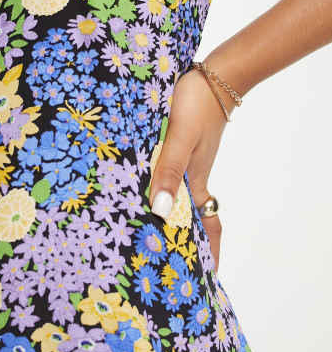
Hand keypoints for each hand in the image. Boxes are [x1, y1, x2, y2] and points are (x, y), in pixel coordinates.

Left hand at [148, 66, 234, 271]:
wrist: (210, 76)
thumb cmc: (195, 107)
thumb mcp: (179, 139)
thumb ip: (169, 171)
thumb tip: (159, 210)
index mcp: (195, 181)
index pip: (207, 224)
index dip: (210, 250)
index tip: (208, 276)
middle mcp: (191, 176)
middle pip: (189, 215)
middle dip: (182, 239)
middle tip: (163, 261)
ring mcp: (186, 162)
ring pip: (176, 196)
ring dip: (167, 215)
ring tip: (146, 233)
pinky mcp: (178, 148)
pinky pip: (168, 176)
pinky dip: (159, 189)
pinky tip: (141, 190)